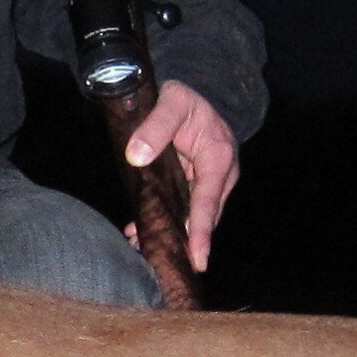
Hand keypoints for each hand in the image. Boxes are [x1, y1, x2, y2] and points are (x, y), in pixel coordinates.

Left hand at [125, 80, 239, 270]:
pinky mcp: (195, 185)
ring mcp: (209, 183)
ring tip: (146, 252)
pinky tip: (141, 233)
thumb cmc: (185, 97)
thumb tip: (137, 156)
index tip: (198, 259)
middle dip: (185, 243)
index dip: (201, 232)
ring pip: (193, 217)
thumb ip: (156, 126)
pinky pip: (183, 209)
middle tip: (162, 263)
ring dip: (173, 235)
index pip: (208, 201)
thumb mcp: (172, 101)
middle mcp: (220, 176)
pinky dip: (166, 222)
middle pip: (203, 217)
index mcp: (218, 158)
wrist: (196, 93)